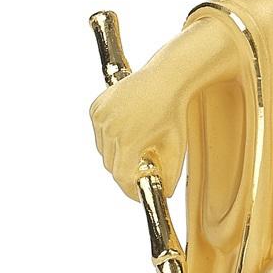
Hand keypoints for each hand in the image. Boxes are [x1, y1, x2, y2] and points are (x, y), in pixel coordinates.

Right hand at [90, 58, 188, 200]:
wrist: (166, 78)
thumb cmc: (174, 111)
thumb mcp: (176, 145)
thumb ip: (171, 173)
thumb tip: (166, 194)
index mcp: (129, 140)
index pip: (122, 176)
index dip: (130, 189)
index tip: (138, 193)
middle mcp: (110, 129)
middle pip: (111, 164)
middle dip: (124, 170)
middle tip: (139, 170)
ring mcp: (101, 117)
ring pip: (102, 149)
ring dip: (115, 153)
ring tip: (136, 147)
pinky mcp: (96, 108)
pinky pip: (99, 132)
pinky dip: (108, 136)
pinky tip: (126, 129)